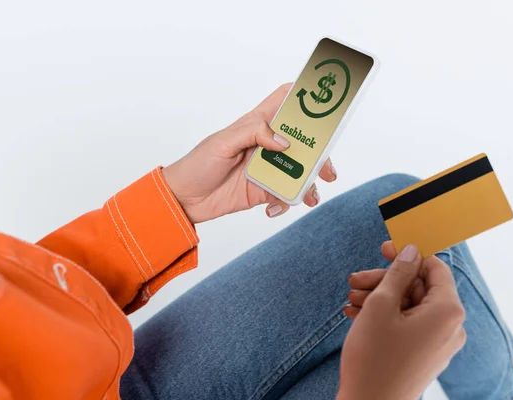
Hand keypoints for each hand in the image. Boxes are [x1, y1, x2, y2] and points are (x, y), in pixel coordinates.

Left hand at [161, 83, 337, 223]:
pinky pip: (285, 195)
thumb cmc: (198, 164)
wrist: (184, 199)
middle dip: (320, 153)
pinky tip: (273, 209)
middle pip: (303, 141)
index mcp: (256, 124)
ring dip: (310, 183)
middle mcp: (266, 144)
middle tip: (328, 169)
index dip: (304, 97)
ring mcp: (267, 168)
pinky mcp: (264, 190)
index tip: (325, 103)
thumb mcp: (223, 142)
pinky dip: (286, 202)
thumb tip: (284, 141)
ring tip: (311, 197)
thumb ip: (254, 133)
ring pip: (300, 170)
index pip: (284, 102)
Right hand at [336, 243, 466, 399]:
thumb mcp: (381, 305)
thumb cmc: (375, 357)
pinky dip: (384, 317)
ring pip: (409, 306)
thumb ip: (398, 273)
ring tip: (350, 301)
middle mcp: (450, 327)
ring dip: (378, 298)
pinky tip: (355, 315)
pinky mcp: (425, 355)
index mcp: (447, 311)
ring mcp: (438, 344)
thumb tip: (411, 251)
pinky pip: (408, 325)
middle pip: (418, 287)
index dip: (407, 255)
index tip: (383, 249)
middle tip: (355, 280)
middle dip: (384, 281)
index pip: (435, 267)